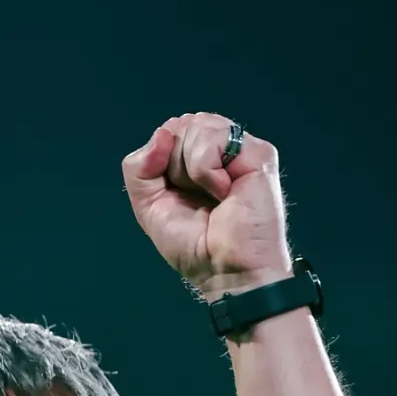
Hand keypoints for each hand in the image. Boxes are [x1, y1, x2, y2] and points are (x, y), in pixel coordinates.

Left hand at [122, 113, 291, 301]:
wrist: (225, 270)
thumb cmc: (195, 247)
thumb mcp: (149, 207)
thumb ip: (139, 170)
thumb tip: (161, 134)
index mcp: (194, 159)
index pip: (167, 132)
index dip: (159, 160)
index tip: (172, 193)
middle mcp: (219, 149)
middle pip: (178, 125)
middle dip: (174, 165)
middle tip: (196, 198)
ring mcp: (239, 148)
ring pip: (195, 125)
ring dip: (190, 167)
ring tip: (212, 196)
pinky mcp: (257, 152)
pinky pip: (214, 137)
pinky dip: (206, 169)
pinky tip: (224, 192)